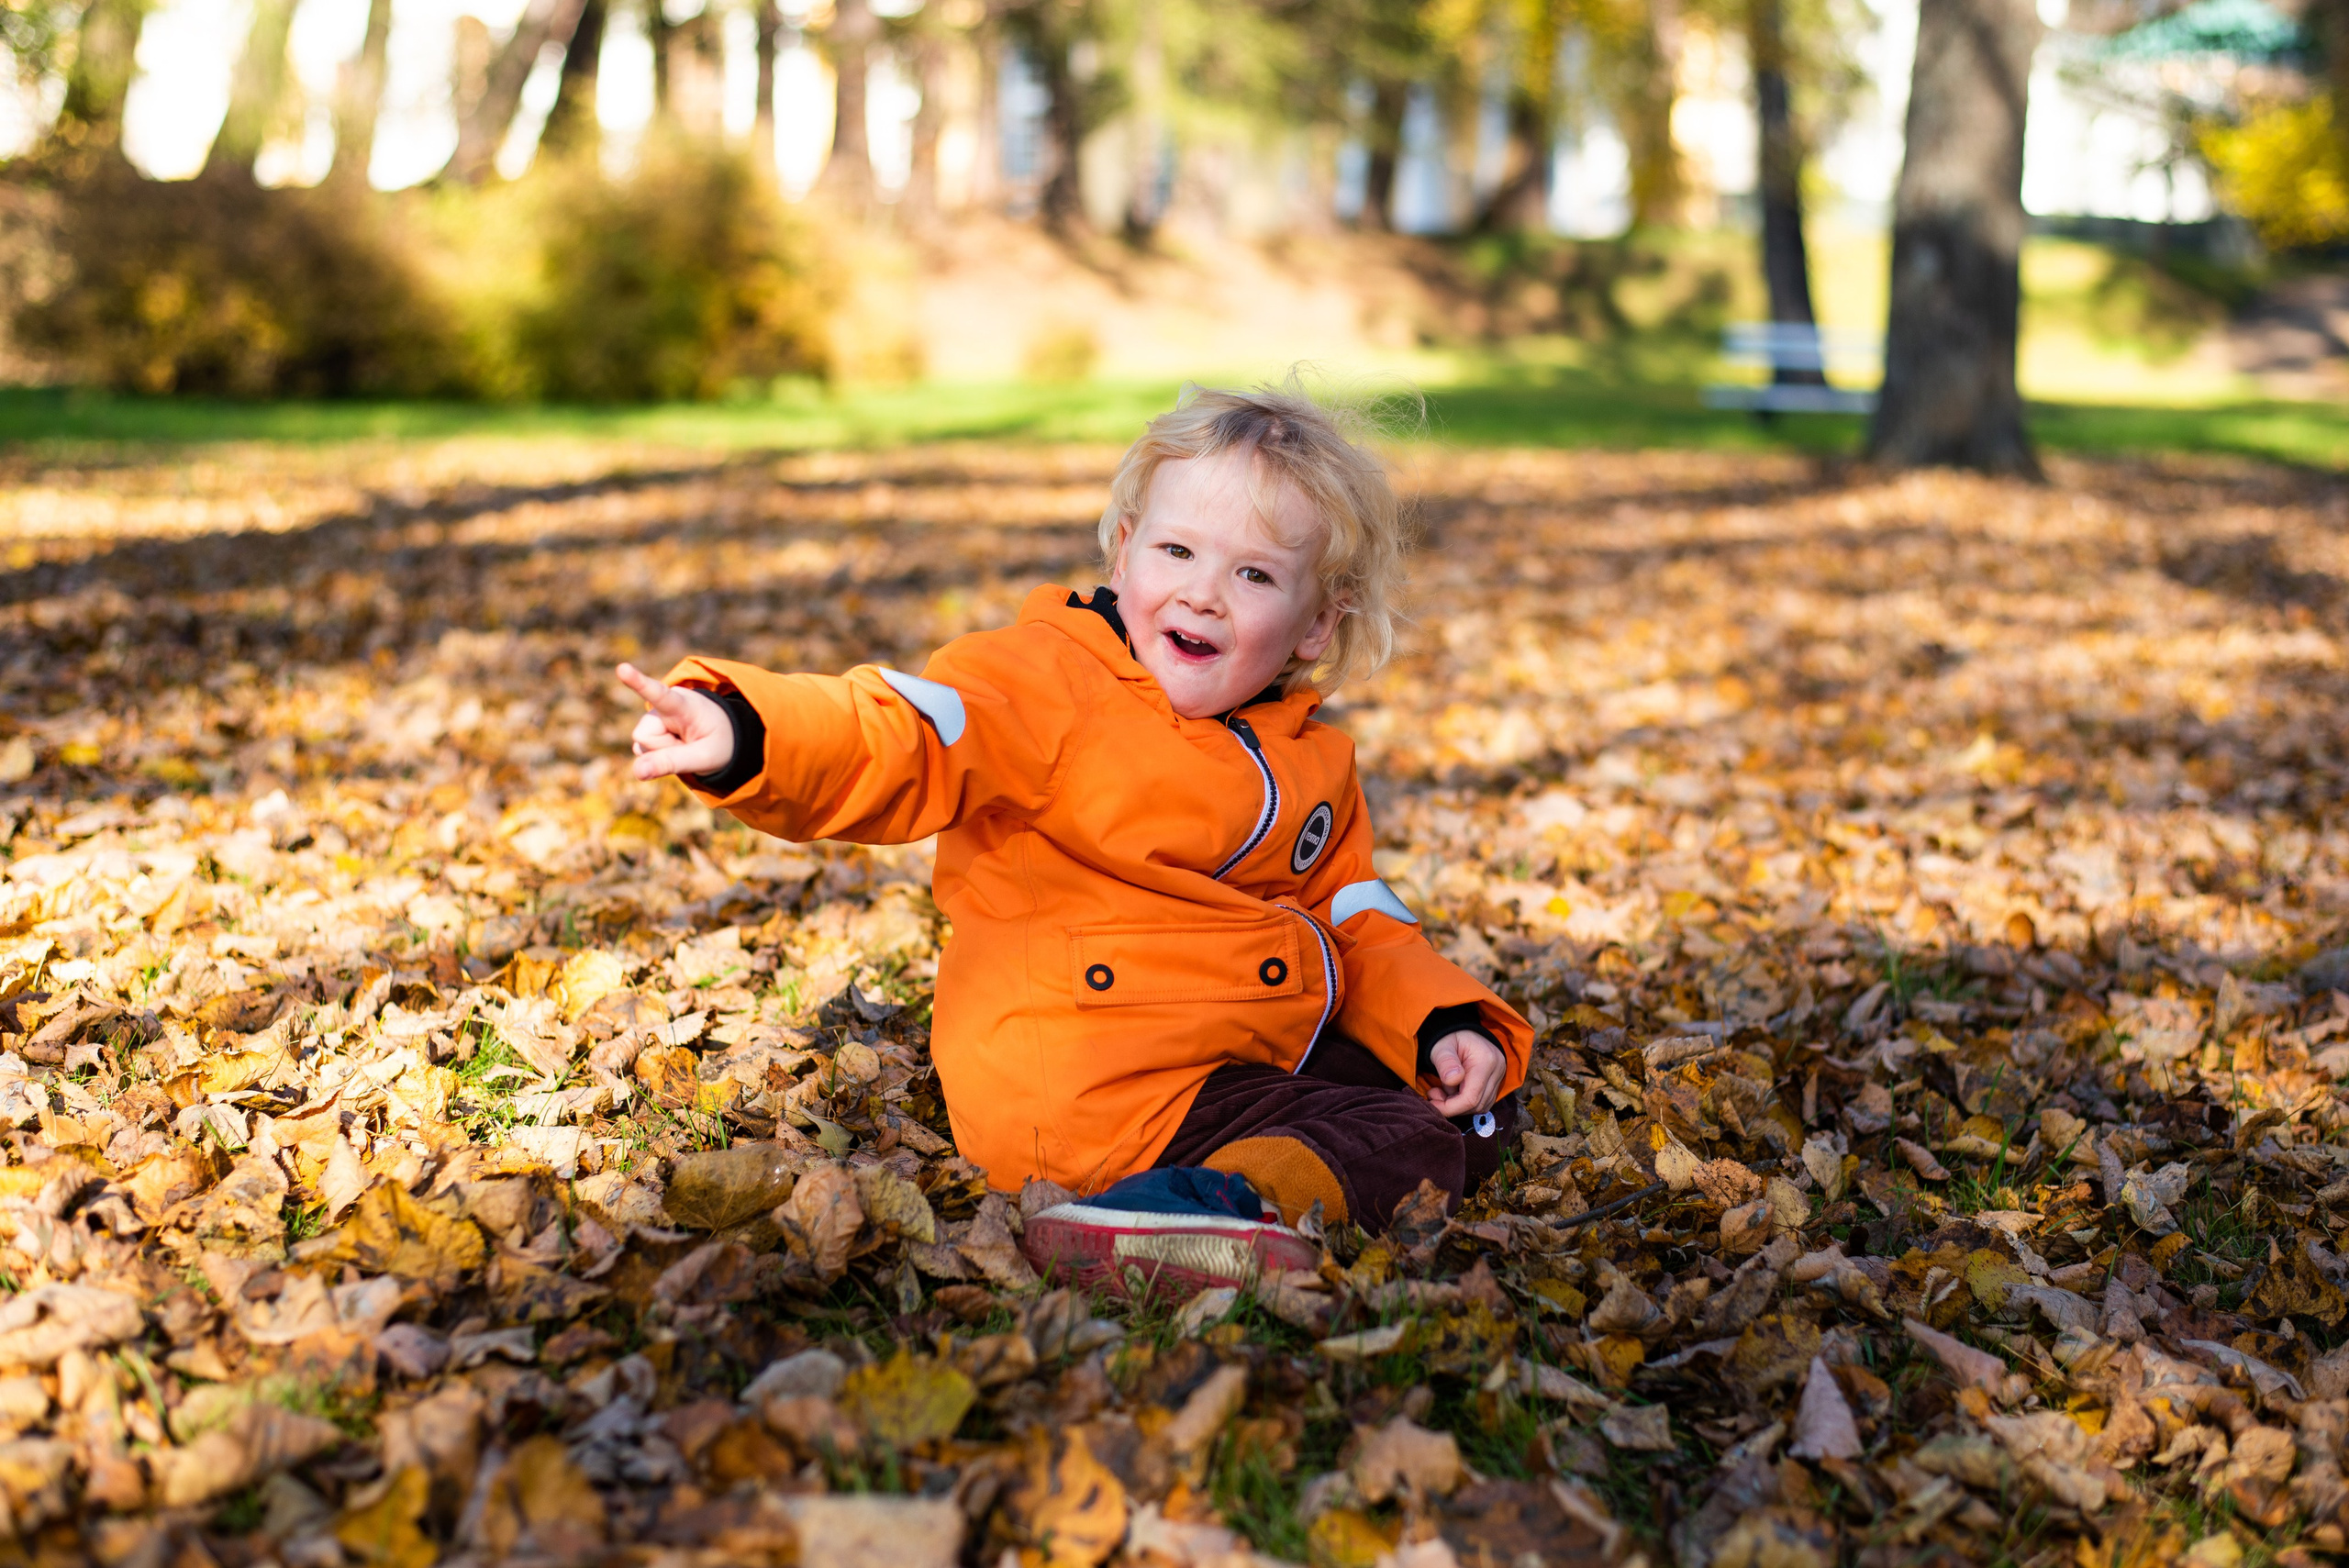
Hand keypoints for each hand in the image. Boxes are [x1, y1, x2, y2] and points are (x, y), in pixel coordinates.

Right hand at [617, 663, 734, 782]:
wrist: (723, 738)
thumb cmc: (719, 744)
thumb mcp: (705, 758)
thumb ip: (672, 763)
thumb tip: (637, 771)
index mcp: (685, 704)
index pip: (659, 694)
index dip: (638, 682)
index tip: (622, 668)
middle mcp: (664, 704)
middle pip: (644, 737)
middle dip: (664, 750)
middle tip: (689, 745)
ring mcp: (654, 716)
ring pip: (641, 745)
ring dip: (662, 753)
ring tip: (684, 745)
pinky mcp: (647, 727)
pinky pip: (641, 750)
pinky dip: (658, 755)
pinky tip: (674, 746)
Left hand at [1426, 1030, 1503, 1117]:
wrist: (1461, 1031)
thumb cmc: (1448, 1038)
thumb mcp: (1441, 1047)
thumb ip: (1445, 1062)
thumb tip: (1452, 1080)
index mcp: (1486, 1061)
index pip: (1471, 1097)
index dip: (1450, 1107)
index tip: (1431, 1102)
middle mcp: (1498, 1070)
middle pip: (1477, 1104)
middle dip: (1453, 1106)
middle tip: (1434, 1094)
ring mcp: (1499, 1077)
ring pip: (1481, 1106)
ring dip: (1459, 1106)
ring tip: (1442, 1091)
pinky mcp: (1496, 1082)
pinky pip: (1483, 1102)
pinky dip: (1467, 1103)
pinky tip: (1453, 1092)